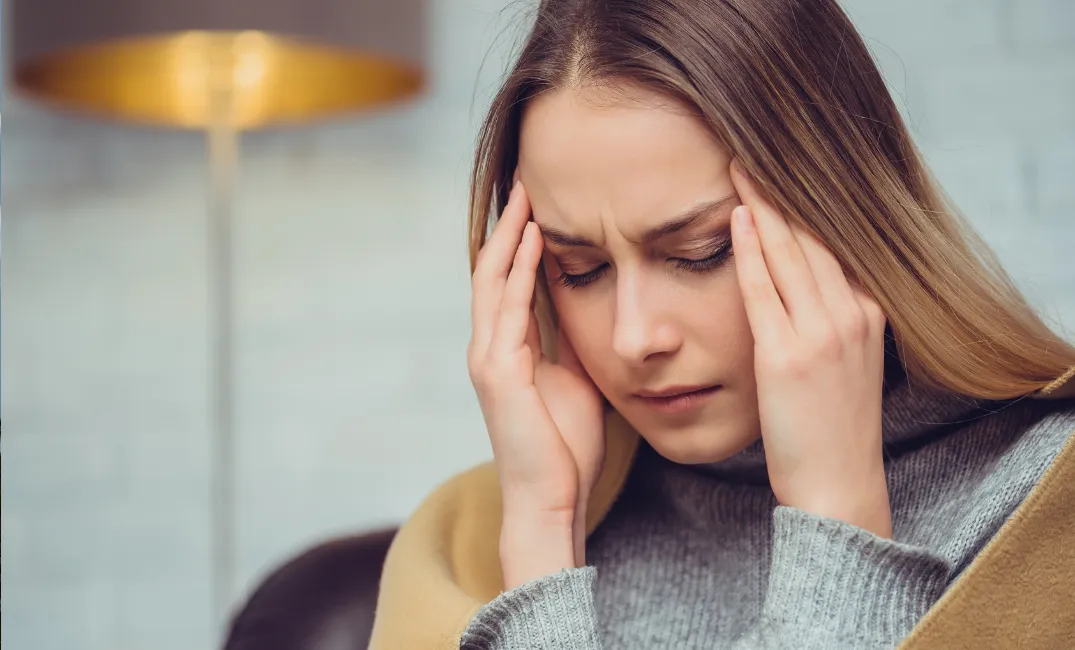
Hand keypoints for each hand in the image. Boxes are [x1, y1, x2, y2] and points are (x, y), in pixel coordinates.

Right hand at [467, 179, 606, 585]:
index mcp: (508, 349)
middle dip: (508, 225)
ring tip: (527, 195)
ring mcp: (488, 357)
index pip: (509, 281)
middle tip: (527, 181)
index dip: (519, 241)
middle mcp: (490, 346)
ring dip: (509, 235)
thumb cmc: (567, 446)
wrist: (553, 496)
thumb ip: (572, 344)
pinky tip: (535, 239)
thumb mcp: (576, 380)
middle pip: (493, 269)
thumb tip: (591, 310)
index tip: (540, 203)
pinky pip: (507, 308)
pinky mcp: (497, 371)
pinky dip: (520, 270)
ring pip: (493, 279)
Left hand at [729, 160, 891, 537]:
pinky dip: (752, 250)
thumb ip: (829, 317)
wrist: (838, 485)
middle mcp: (852, 314)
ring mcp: (823, 334)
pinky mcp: (788, 356)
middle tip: (755, 143)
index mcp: (867, 312)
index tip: (780, 163)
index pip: (832, 241)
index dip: (805, 200)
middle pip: (813, 235)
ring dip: (765, 203)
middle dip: (784, 187)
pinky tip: (738, 216)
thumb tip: (801, 282)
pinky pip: (765, 290)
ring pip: (791, 252)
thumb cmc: (831, 427)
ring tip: (742, 161)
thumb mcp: (845, 362)